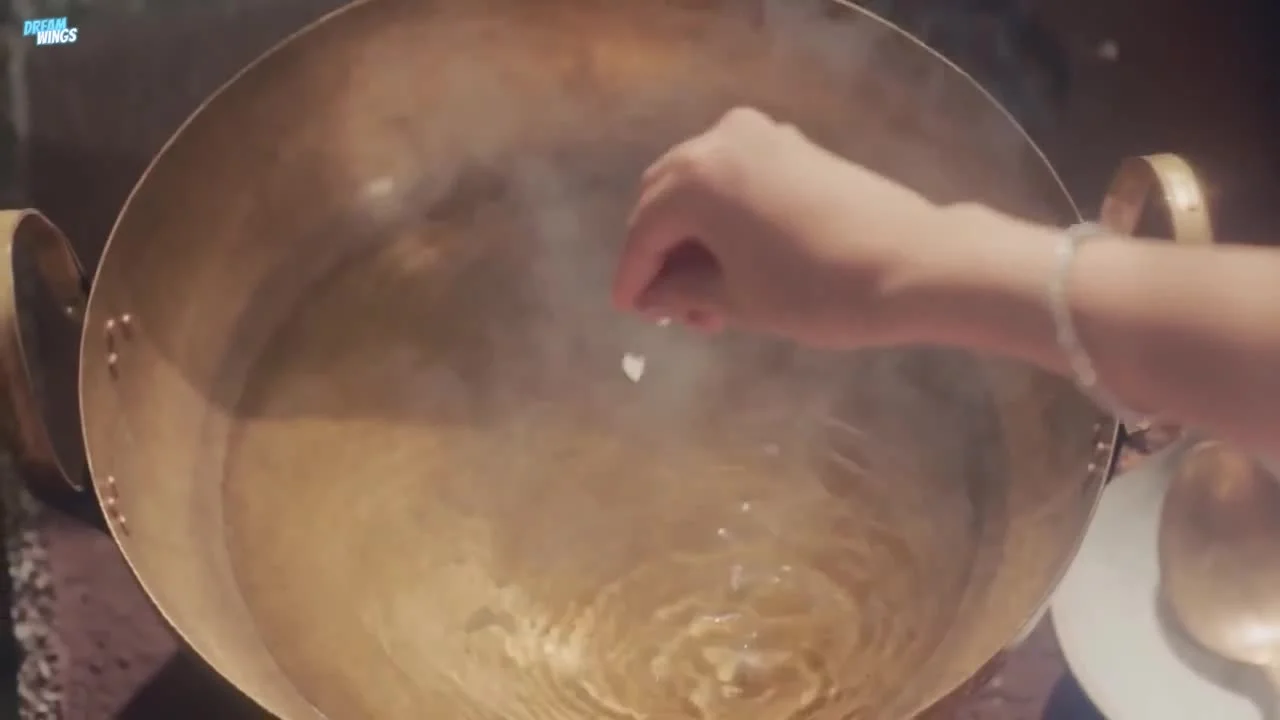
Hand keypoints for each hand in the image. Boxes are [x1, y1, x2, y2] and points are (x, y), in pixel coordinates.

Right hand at [614, 107, 945, 347]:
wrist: (914, 265)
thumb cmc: (815, 291)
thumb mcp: (737, 299)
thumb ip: (682, 290)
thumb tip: (651, 294)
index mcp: (695, 178)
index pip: (643, 230)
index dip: (633, 276)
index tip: (627, 311)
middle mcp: (719, 140)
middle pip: (666, 200)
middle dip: (662, 255)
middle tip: (670, 309)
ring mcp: (761, 137)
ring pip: (702, 189)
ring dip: (694, 239)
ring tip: (709, 301)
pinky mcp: (793, 146)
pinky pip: (737, 180)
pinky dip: (725, 219)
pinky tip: (735, 265)